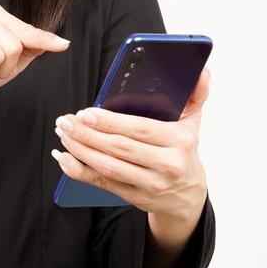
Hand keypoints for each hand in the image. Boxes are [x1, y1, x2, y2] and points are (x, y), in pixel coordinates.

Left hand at [52, 66, 210, 220]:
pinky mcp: (135, 198)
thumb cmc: (183, 150)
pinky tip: (64, 158)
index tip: (85, 112)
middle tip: (66, 121)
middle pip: (119, 148)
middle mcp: (166, 165)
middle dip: (87, 133)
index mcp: (179, 141)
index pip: (139, 129)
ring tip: (64, 134)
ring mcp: (150, 184)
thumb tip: (202, 69)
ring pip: (108, 166)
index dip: (109, 122)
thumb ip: (196, 94)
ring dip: (80, 150)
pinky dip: (79, 171)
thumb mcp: (192, 122)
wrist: (188, 195)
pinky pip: (102, 183)